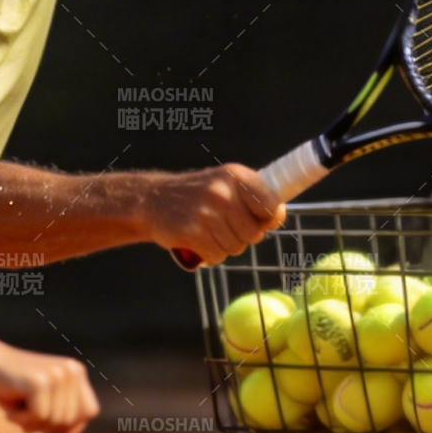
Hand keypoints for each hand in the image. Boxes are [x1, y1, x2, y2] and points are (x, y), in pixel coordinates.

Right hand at [0, 347, 98, 432]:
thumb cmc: (15, 390)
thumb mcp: (46, 404)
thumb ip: (64, 417)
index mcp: (77, 373)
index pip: (89, 412)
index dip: (70, 422)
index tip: (45, 416)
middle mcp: (72, 371)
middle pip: (71, 420)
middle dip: (46, 423)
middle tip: (26, 409)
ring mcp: (58, 374)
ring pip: (55, 420)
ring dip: (32, 422)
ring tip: (19, 404)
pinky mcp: (41, 381)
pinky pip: (39, 416)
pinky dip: (21, 418)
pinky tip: (12, 403)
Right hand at [148, 163, 285, 266]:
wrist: (152, 199)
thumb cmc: (196, 194)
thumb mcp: (225, 182)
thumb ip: (253, 197)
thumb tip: (279, 216)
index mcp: (236, 175)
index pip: (271, 207)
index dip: (266, 219)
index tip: (256, 220)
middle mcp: (223, 192)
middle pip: (254, 233)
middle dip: (243, 236)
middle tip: (225, 228)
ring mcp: (206, 213)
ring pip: (236, 247)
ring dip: (225, 246)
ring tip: (210, 232)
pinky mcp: (192, 233)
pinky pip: (217, 256)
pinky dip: (211, 255)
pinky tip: (200, 242)